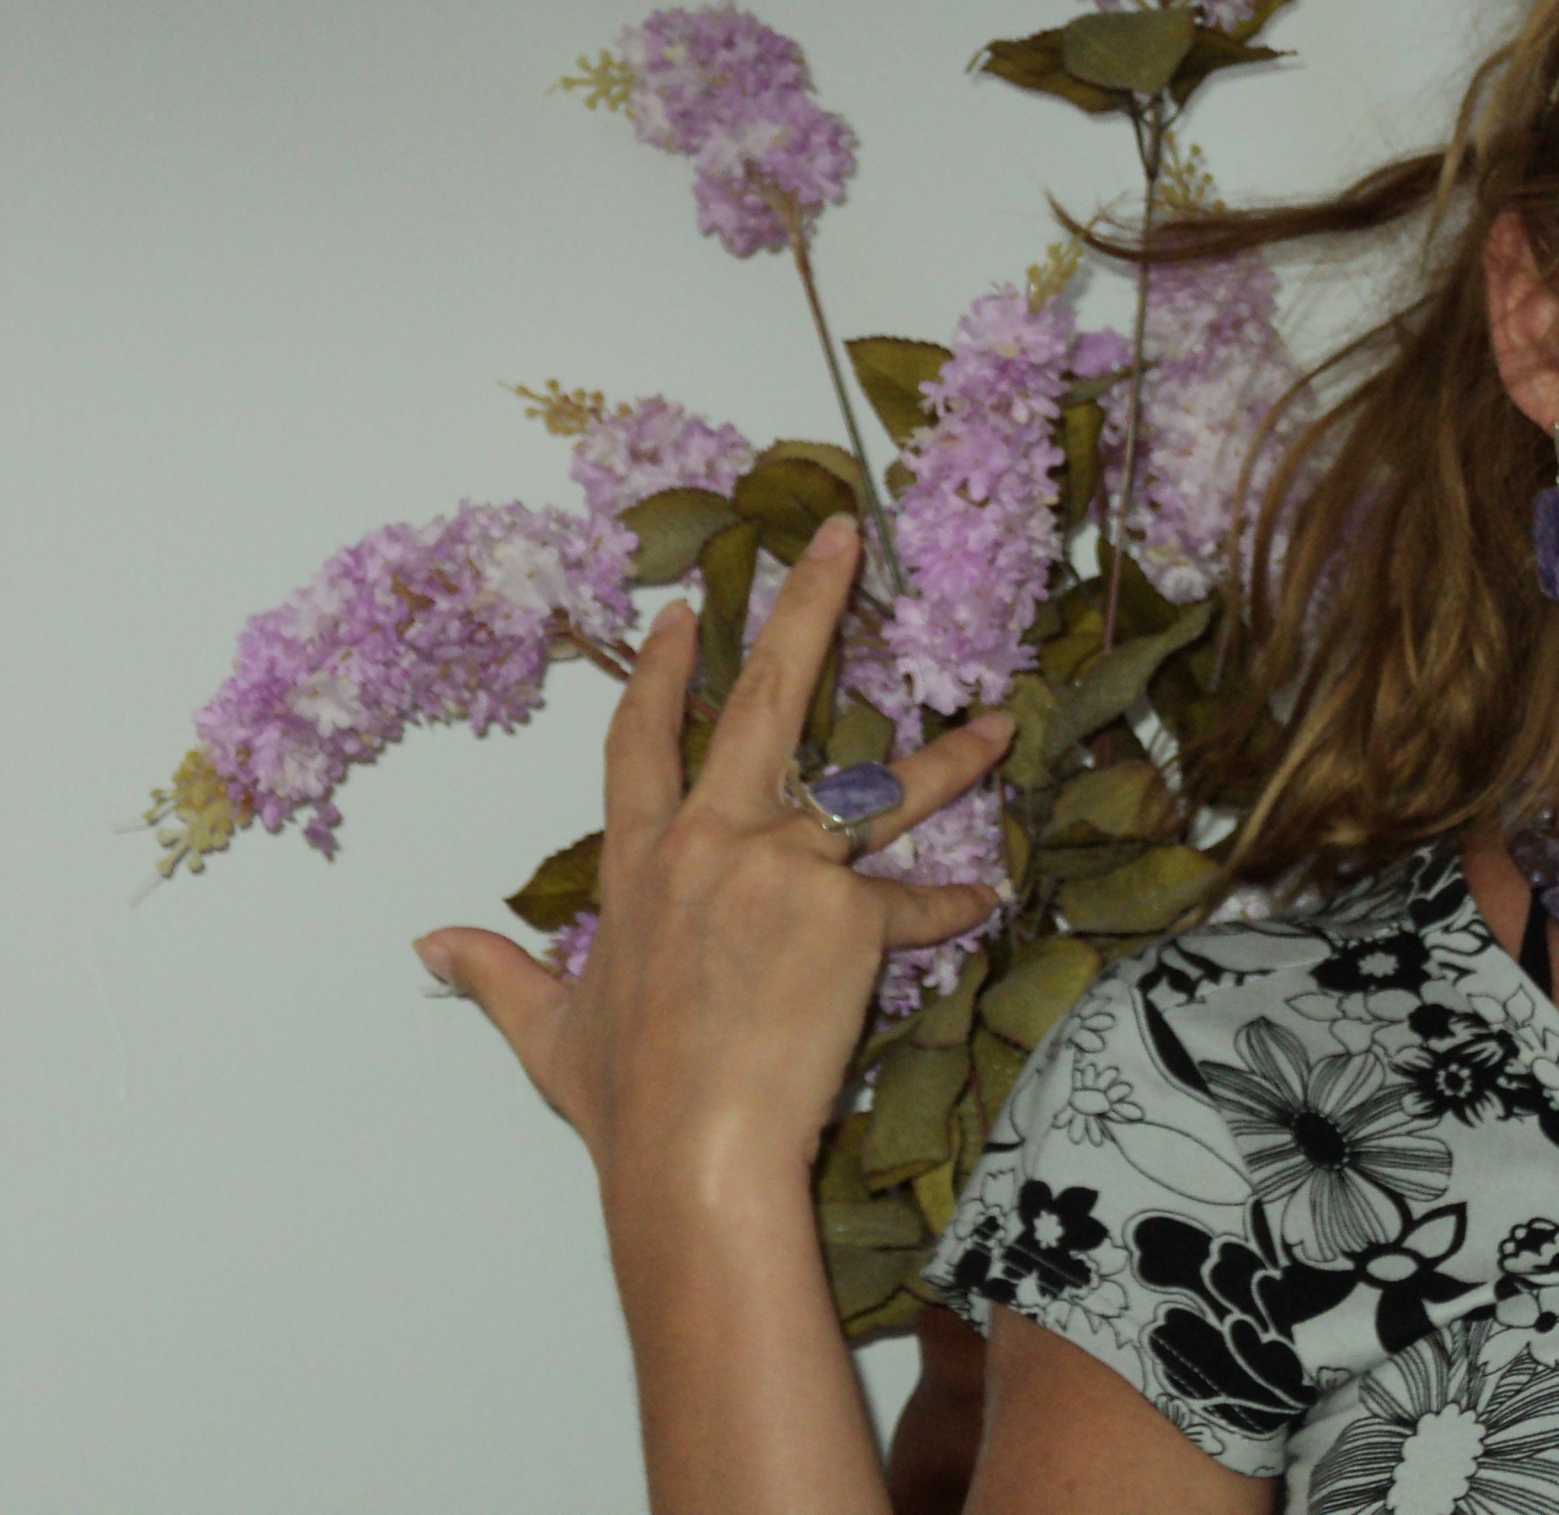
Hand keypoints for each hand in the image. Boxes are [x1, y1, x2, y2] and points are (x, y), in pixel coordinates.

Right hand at [414, 512, 1009, 1198]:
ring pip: (878, 788)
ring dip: (944, 753)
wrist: (692, 1155)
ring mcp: (782, 870)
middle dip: (805, 607)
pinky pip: (918, 902)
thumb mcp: (546, 1031)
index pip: (642, 741)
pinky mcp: (847, 915)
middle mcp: (710, 844)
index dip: (661, 669)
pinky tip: (987, 895)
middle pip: (762, 700)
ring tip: (994, 720)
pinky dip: (955, 903)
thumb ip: (497, 971)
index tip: (685, 608)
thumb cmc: (627, 1103)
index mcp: (640, 863)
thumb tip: (431, 940)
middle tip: (840, 536)